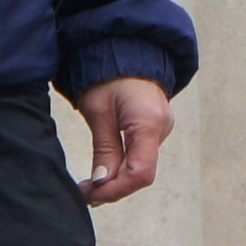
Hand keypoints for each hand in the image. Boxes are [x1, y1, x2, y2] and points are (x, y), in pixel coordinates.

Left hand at [75, 78, 170, 205]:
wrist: (126, 51)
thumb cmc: (107, 76)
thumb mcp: (98, 110)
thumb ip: (104, 149)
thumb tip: (101, 183)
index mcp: (148, 123)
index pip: (139, 173)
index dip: (115, 190)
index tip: (90, 195)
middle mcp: (162, 128)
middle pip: (141, 174)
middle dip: (112, 188)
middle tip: (84, 193)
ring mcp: (162, 129)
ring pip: (141, 167)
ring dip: (116, 180)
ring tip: (89, 185)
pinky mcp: (156, 129)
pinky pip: (142, 157)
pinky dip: (123, 168)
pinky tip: (105, 172)